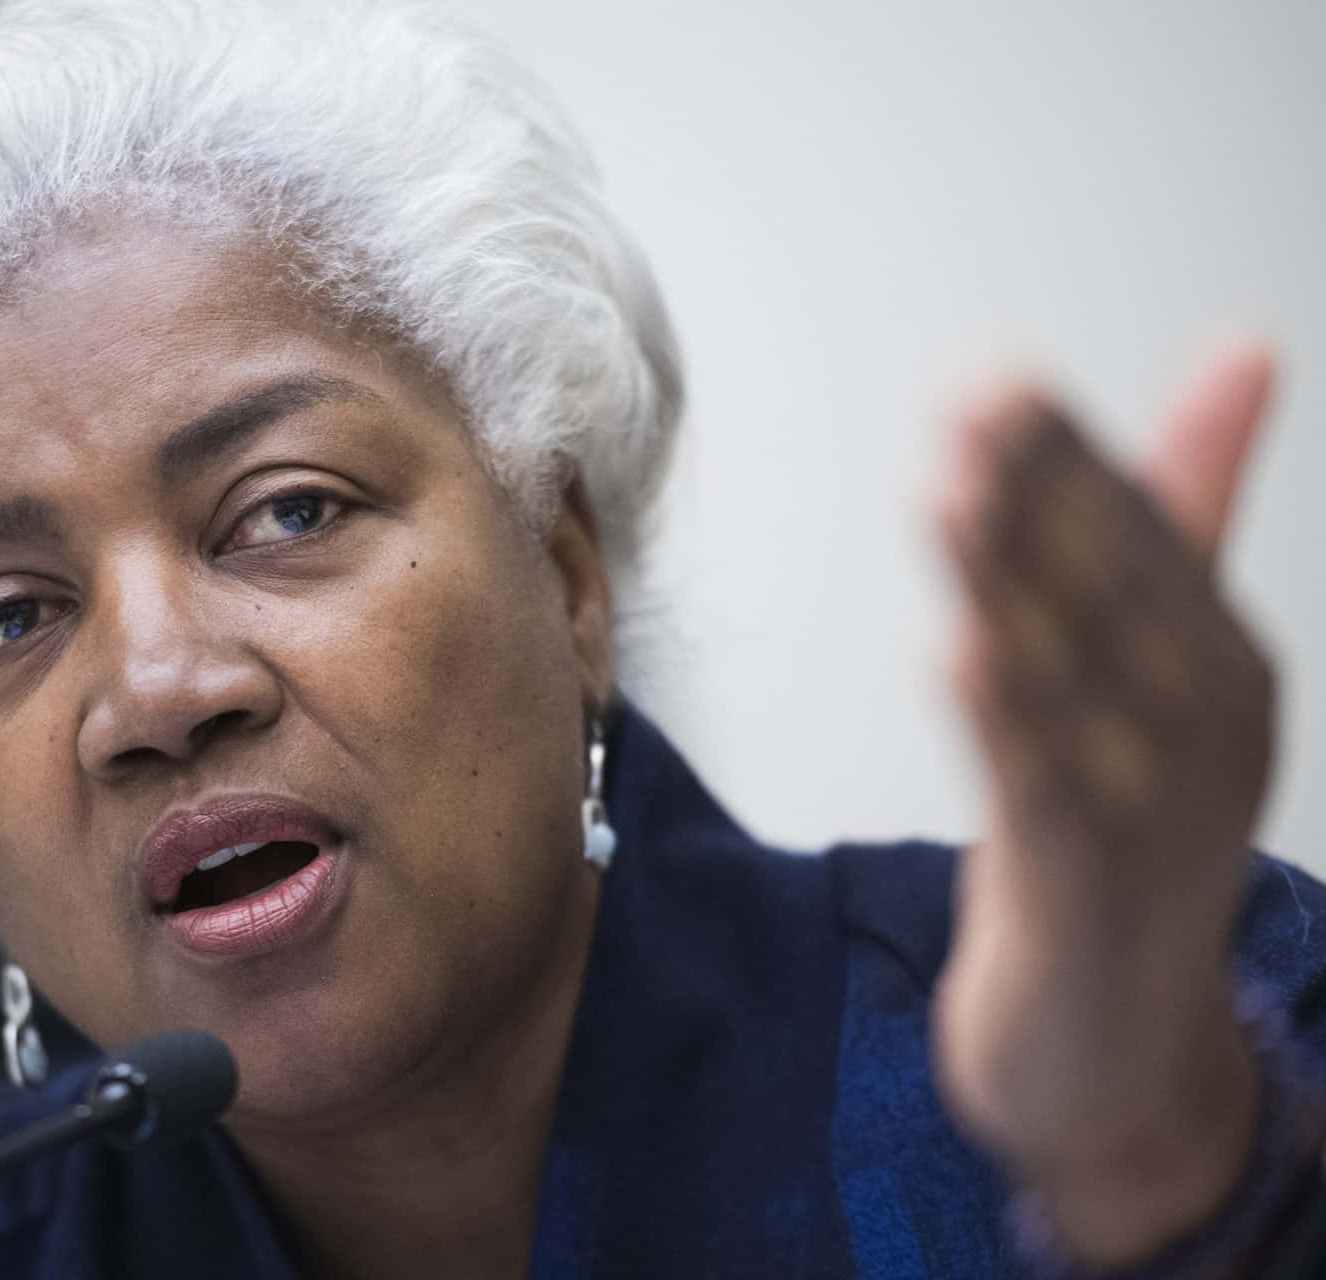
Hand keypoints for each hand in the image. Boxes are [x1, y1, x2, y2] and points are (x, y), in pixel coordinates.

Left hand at [929, 342, 1279, 1264]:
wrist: (1112, 1041)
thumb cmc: (1123, 823)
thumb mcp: (1158, 668)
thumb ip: (1179, 514)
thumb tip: (1246, 346)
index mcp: (1225, 669)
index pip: (1146, 541)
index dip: (1069, 456)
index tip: (995, 373)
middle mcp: (1206, 736)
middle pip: (1116, 598)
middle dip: (1042, 498)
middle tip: (975, 406)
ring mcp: (1154, 820)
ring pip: (1077, 683)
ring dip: (1011, 584)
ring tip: (950, 493)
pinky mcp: (1088, 899)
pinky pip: (1043, 797)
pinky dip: (1005, 723)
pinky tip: (955, 647)